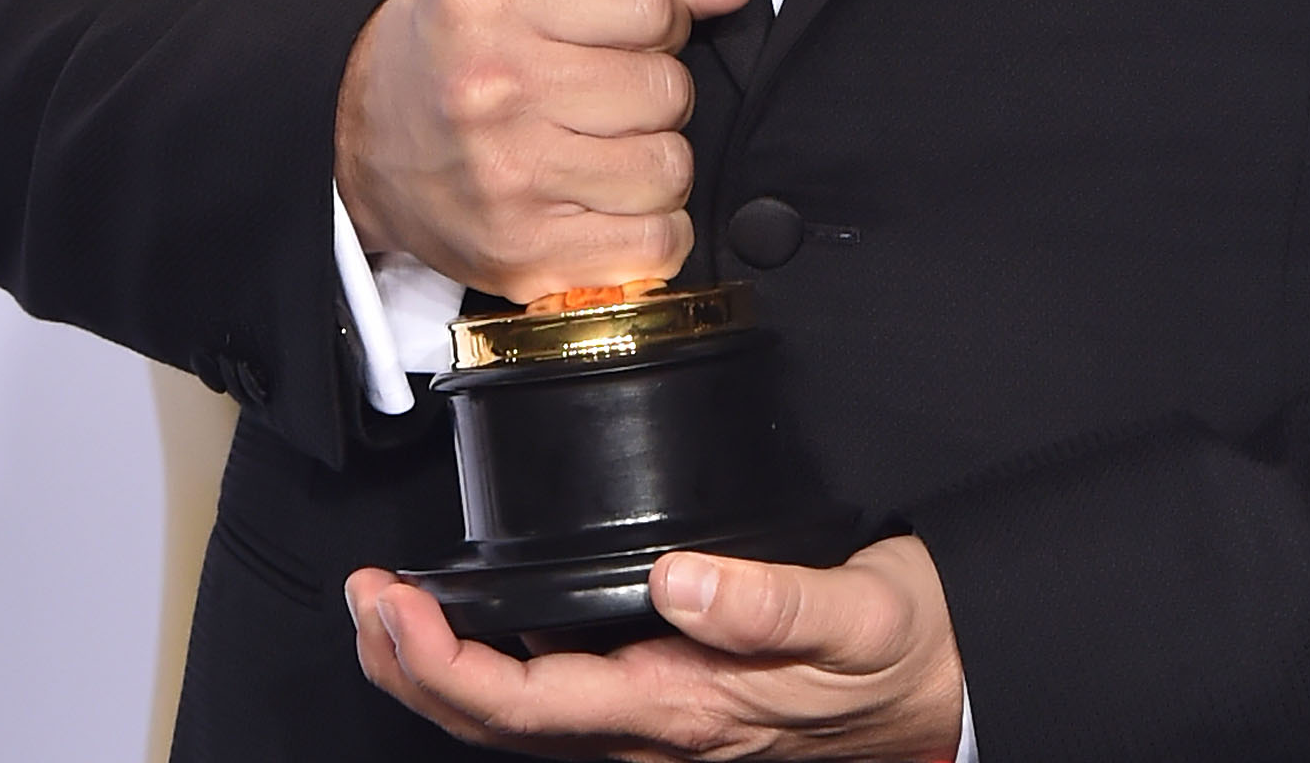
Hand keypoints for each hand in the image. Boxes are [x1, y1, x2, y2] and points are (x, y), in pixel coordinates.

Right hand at [334, 0, 753, 301]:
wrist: (360, 137)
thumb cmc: (450, 35)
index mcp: (490, 0)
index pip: (654, 4)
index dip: (655, 13)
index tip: (622, 24)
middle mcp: (495, 90)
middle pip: (667, 90)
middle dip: (653, 83)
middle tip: (605, 85)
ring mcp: (508, 181)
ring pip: (669, 169)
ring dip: (653, 155)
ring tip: (603, 139)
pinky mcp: (522, 255)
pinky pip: (654, 245)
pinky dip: (649, 225)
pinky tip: (607, 198)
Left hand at [346, 534, 965, 758]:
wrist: (945, 692)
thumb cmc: (902, 652)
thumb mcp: (861, 614)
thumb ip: (771, 603)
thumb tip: (678, 580)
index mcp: (683, 706)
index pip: (528, 703)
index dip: (444, 663)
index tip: (395, 603)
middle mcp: (654, 729)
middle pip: (497, 724)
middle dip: (410, 667)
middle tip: (364, 596)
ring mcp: (655, 725)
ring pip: (517, 718)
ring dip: (440, 668)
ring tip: (390, 607)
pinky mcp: (667, 704)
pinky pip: (558, 701)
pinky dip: (497, 664)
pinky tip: (479, 625)